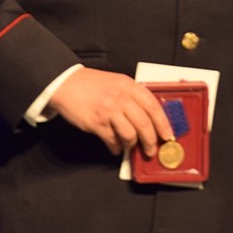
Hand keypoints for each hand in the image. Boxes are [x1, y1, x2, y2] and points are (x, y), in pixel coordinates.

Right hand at [46, 68, 173, 155]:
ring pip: (130, 135)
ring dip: (132, 146)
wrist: (65, 83)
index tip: (167, 136)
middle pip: (144, 124)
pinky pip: (113, 141)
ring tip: (130, 148)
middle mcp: (120, 97)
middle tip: (151, 149)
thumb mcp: (116, 82)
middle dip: (151, 141)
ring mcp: (108, 110)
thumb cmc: (91, 84)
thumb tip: (149, 119)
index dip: (163, 123)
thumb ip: (132, 96)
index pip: (153, 106)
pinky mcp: (97, 123)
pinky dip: (116, 147)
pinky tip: (114, 146)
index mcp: (128, 86)